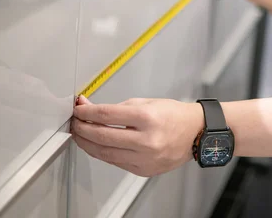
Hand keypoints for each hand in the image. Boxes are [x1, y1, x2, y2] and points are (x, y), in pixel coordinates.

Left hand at [71, 96, 203, 176]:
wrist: (196, 132)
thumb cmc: (174, 115)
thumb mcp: (147, 103)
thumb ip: (117, 107)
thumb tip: (90, 109)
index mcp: (147, 118)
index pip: (106, 114)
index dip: (86, 112)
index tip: (78, 109)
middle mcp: (146, 140)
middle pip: (101, 135)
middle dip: (82, 128)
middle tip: (75, 122)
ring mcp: (145, 157)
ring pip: (104, 153)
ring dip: (87, 143)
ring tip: (80, 134)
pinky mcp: (143, 169)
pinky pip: (115, 162)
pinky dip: (102, 153)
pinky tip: (97, 145)